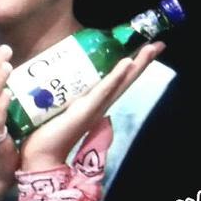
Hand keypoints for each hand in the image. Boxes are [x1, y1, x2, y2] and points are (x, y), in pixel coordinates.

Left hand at [20, 42, 164, 170]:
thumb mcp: (60, 105)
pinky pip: (103, 91)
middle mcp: (99, 105)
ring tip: (150, 49)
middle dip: (142, 62)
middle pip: (125, 80)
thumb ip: (66, 94)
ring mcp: (94, 107)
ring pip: (120, 83)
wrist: (41, 155)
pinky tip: (126, 64)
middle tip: (159, 44)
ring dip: (136, 65)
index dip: (133, 65)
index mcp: (95, 103)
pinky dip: (116, 78)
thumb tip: (65, 76)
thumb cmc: (47, 131)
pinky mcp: (85, 110)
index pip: (118, 81)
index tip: (148, 48)